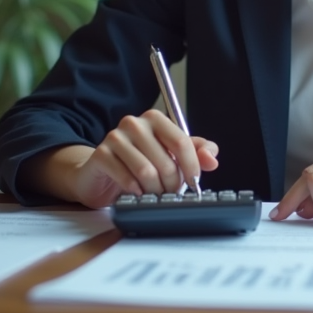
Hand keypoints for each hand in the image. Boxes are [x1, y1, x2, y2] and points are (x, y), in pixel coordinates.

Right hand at [34, 110, 218, 208]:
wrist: (104, 172)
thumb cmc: (141, 161)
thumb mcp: (172, 154)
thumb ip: (196, 152)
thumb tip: (212, 159)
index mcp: (155, 119)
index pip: (181, 141)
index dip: (192, 166)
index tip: (195, 182)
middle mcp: (134, 123)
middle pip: (165, 160)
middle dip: (172, 183)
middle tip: (171, 192)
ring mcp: (115, 137)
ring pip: (146, 172)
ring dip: (154, 189)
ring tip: (154, 193)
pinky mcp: (101, 155)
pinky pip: (126, 178)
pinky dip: (136, 190)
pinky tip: (137, 192)